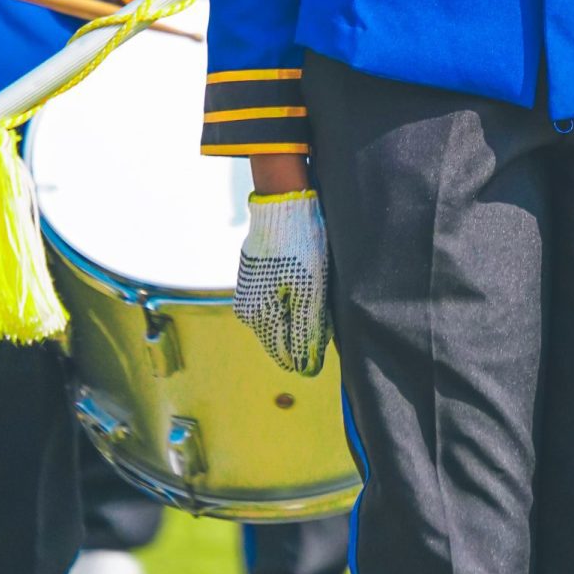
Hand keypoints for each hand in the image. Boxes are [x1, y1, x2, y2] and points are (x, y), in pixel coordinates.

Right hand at [234, 190, 330, 376]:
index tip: (326, 333)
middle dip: (304, 330)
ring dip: (298, 313)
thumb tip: (308, 368)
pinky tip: (306, 280)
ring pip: (280, 317)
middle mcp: (248, 309)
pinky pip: (276, 298)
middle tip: (324, 306)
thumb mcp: (310, 292)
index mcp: (258, 317)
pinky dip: (292, 296)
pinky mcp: (255, 274)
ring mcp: (249, 290)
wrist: (283, 204)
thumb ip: (306, 333)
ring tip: (316, 290)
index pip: (285, 355)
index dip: (309, 352)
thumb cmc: (299, 248)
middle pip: (282, 336)